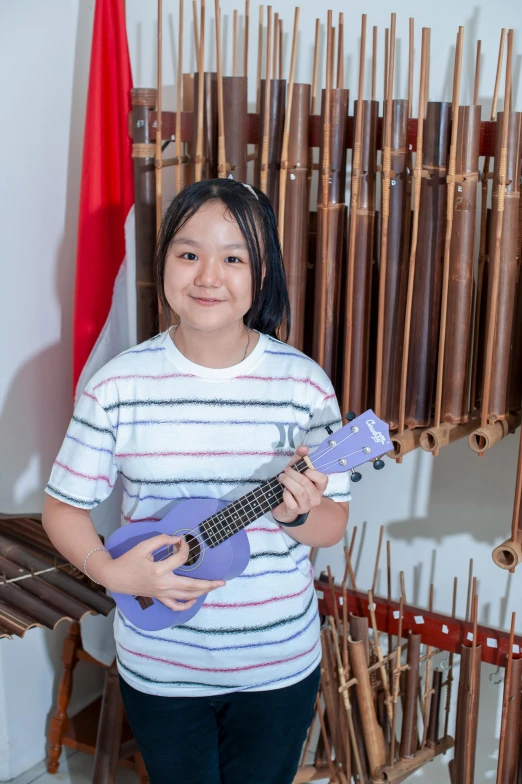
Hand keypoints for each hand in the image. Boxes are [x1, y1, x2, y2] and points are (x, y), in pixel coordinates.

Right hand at [100, 534, 224, 611]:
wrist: (115, 577)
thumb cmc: (128, 560)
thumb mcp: (143, 546)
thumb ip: (161, 540)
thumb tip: (178, 539)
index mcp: (159, 570)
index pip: (180, 559)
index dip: (184, 548)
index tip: (182, 541)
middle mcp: (163, 584)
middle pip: (191, 585)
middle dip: (209, 584)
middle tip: (222, 582)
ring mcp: (162, 593)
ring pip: (186, 596)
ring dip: (202, 593)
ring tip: (213, 588)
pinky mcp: (159, 597)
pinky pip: (175, 605)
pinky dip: (186, 605)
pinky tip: (194, 600)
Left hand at [271, 445, 328, 524]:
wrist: (284, 505)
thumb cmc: (293, 485)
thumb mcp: (296, 469)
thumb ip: (300, 457)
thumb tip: (303, 448)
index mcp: (319, 487)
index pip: (323, 479)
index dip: (311, 472)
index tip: (302, 469)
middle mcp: (316, 497)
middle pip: (306, 482)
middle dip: (293, 474)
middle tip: (286, 471)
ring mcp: (306, 506)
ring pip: (299, 491)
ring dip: (288, 481)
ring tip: (282, 477)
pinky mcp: (296, 511)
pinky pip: (291, 501)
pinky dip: (285, 494)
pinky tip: (283, 491)